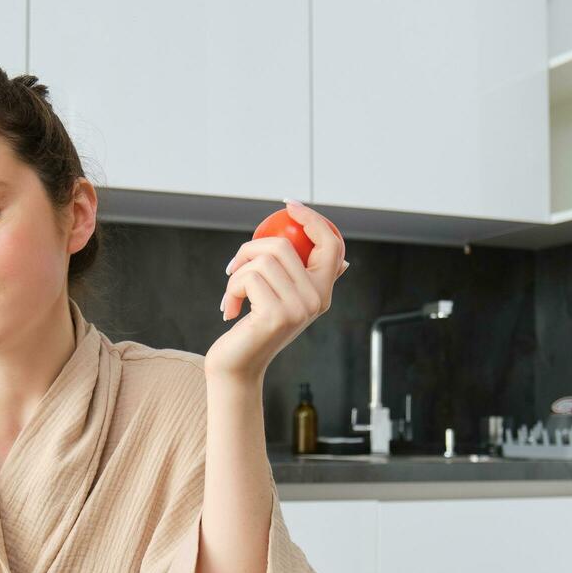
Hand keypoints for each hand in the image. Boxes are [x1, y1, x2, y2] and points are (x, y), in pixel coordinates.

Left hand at [205, 199, 347, 382]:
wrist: (237, 367)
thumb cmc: (255, 331)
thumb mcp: (285, 302)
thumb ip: (308, 282)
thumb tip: (342, 261)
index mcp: (323, 292)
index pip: (332, 245)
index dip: (313, 219)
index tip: (289, 205)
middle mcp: (317, 300)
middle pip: (283, 245)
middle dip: (249, 250)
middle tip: (232, 269)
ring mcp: (299, 308)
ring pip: (263, 259)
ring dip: (237, 273)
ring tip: (232, 296)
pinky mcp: (276, 315)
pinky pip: (248, 277)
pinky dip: (231, 288)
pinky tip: (229, 309)